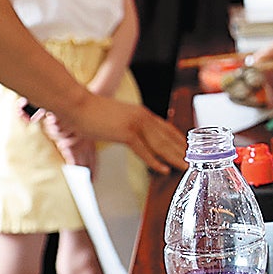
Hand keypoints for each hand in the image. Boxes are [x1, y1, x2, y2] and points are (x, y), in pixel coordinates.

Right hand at [50, 92, 186, 171]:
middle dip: (183, 150)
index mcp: (141, 113)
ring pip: (161, 144)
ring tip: (187, 167)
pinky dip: (155, 161)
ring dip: (175, 157)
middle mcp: (143, 117)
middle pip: (168, 136)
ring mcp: (135, 124)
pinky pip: (144, 150)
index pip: (166, 127)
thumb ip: (128, 125)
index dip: (179, 139)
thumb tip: (132, 136)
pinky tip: (164, 169)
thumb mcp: (117, 117)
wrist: (77, 104)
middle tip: (196, 161)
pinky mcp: (125, 132)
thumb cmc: (92, 112)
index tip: (189, 148)